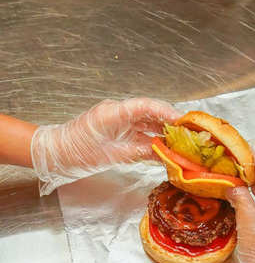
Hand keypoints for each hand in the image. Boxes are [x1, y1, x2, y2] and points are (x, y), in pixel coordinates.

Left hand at [31, 98, 180, 194]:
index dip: (167, 112)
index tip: (183, 122)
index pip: (146, 106)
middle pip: (152, 112)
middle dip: (173, 122)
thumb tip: (165, 153)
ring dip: (166, 131)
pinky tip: (168, 147)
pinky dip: (156, 138)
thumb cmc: (76, 153)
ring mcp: (120, 120)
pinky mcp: (120, 129)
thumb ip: (140, 152)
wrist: (55, 154)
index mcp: (113, 112)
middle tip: (191, 134)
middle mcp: (118, 112)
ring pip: (149, 121)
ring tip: (184, 142)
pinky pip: (143, 131)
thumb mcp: (112, 156)